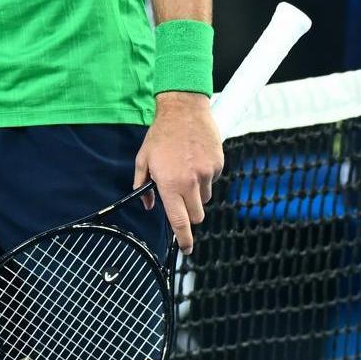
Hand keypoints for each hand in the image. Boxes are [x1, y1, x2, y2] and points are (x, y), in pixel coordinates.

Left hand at [133, 92, 222, 254]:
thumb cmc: (161, 135)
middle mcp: (190, 182)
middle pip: (197, 215)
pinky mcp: (218, 164)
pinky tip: (195, 160)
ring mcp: (207, 173)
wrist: (184, 109)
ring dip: (197, 193)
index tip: (185, 249)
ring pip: (205, 198)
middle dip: (190, 214)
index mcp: (170, 184)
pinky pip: (213, 181)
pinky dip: (205, 177)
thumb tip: (148, 205)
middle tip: (180, 198)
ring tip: (186, 171)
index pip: (179, 221)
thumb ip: (142, 186)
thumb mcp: (143, 160)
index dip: (184, 239)